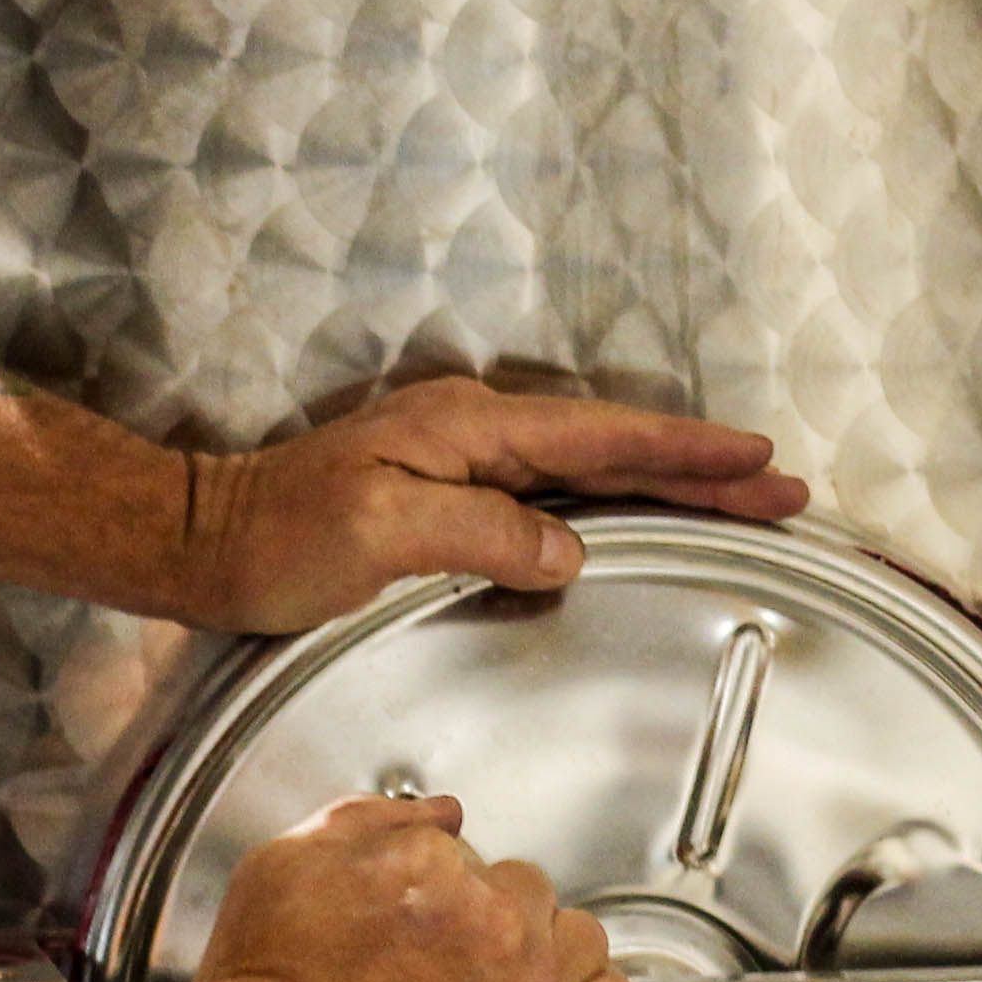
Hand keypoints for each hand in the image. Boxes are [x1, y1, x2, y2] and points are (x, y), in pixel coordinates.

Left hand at [182, 379, 807, 633]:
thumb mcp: (378, 534)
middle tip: (782, 485)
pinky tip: (639, 518)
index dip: (683, 452)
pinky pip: (556, 493)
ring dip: (669, 483)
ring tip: (739, 495)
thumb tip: (566, 551)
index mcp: (466, 430)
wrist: (200, 542)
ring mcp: (461, 460)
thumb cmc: (274, 539)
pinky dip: (615, 501)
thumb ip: (482, 534)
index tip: (754, 458)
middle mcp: (471, 432)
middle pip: (613, 449)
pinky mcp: (447, 493)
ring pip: (592, 471)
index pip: (600, 441)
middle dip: (702, 466)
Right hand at [191, 796, 637, 981]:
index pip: (460, 846)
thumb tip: (435, 811)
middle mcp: (490, 918)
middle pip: (523, 888)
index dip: (430, 886)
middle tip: (442, 959)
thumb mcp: (282, 870)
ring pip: (576, 936)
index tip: (410, 918)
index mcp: (430, 863)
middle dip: (488, 915)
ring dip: (545, 950)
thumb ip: (366, 821)